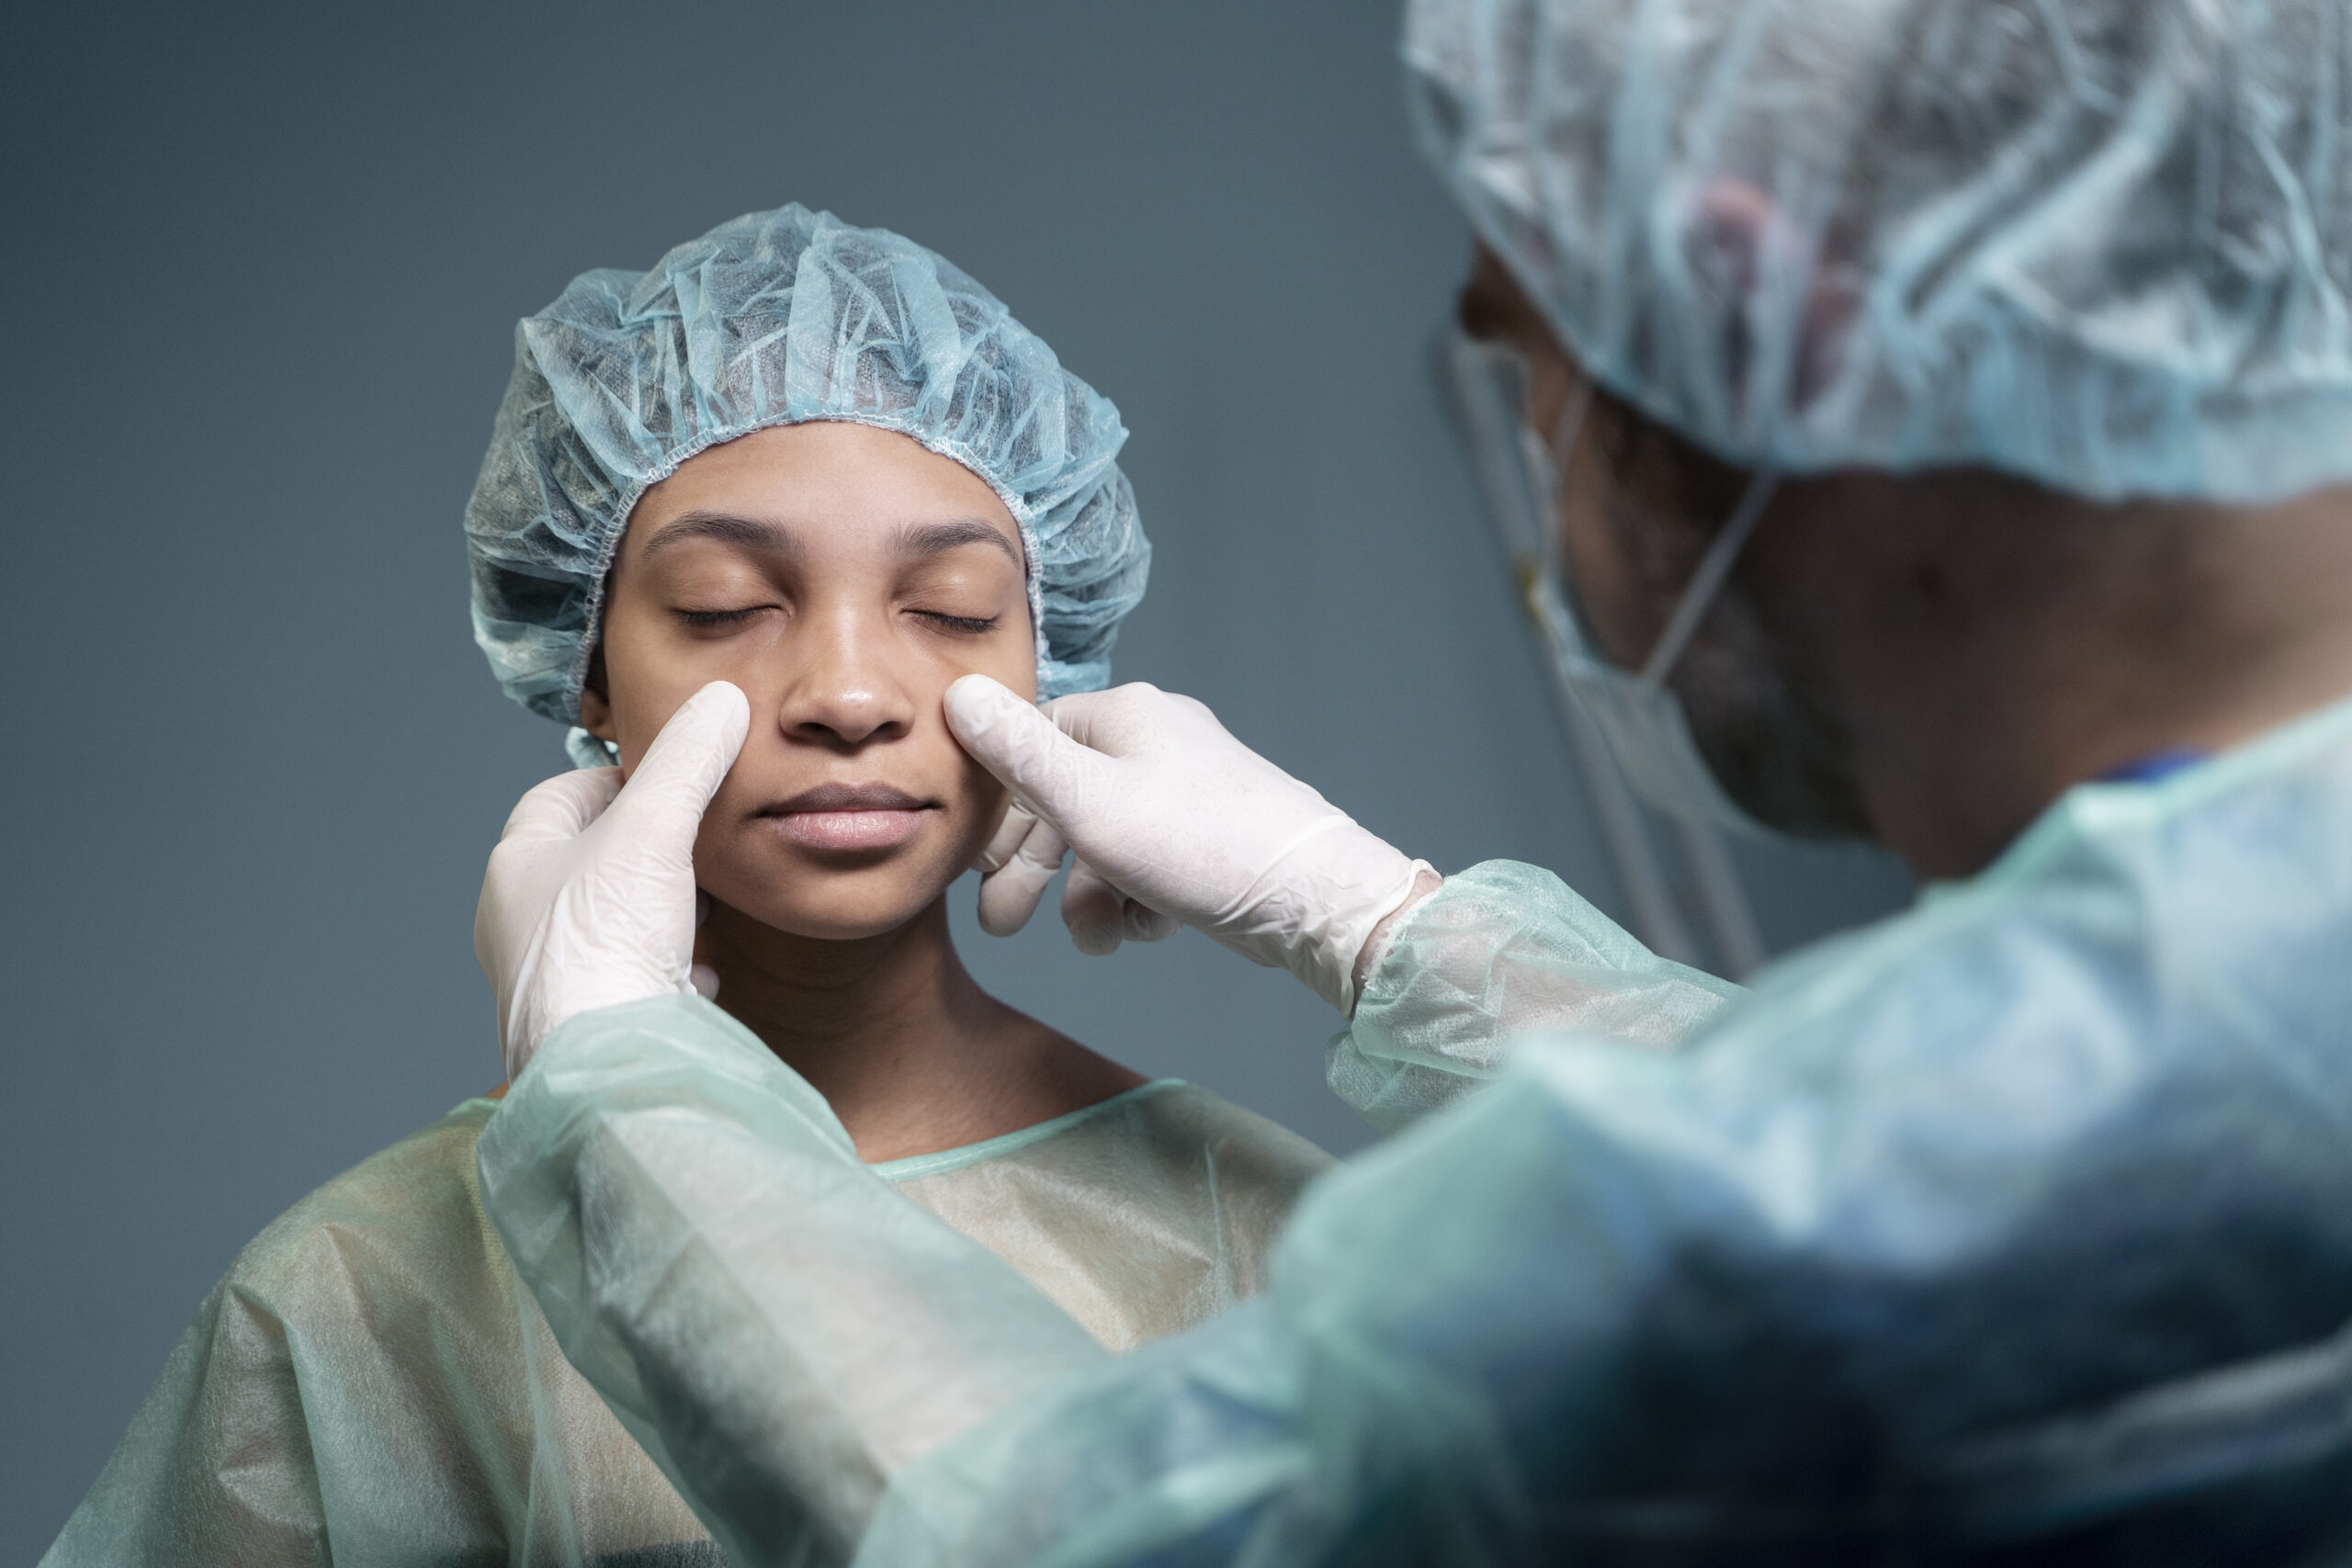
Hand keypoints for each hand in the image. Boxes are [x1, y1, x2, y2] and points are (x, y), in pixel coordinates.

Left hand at [475, 681, 749, 1080]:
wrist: (605, 1062)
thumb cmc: (605, 942)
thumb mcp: (654, 827)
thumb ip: (688, 761)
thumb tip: (721, 699)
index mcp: (516, 867)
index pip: (559, 796)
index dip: (617, 778)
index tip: (671, 780)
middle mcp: (520, 925)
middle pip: (587, 861)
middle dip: (644, 848)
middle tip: (695, 840)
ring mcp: (552, 981)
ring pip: (609, 925)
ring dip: (656, 911)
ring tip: (702, 903)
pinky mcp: (587, 1026)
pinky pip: (627, 984)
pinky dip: (664, 971)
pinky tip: (698, 973)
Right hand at [949, 676, 1428, 1013]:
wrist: (1310, 900)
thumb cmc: (1199, 844)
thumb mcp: (1087, 801)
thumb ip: (1016, 754)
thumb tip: (957, 691)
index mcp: (1122, 716)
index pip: (1030, 742)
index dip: (996, 804)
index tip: (973, 862)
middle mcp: (1153, 743)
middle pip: (1063, 801)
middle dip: (1033, 870)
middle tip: (1001, 926)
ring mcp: (1185, 791)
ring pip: (1104, 845)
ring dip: (1090, 899)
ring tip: (1098, 940)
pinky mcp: (1208, 839)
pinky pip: (1147, 867)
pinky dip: (1138, 902)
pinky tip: (1149, 927)